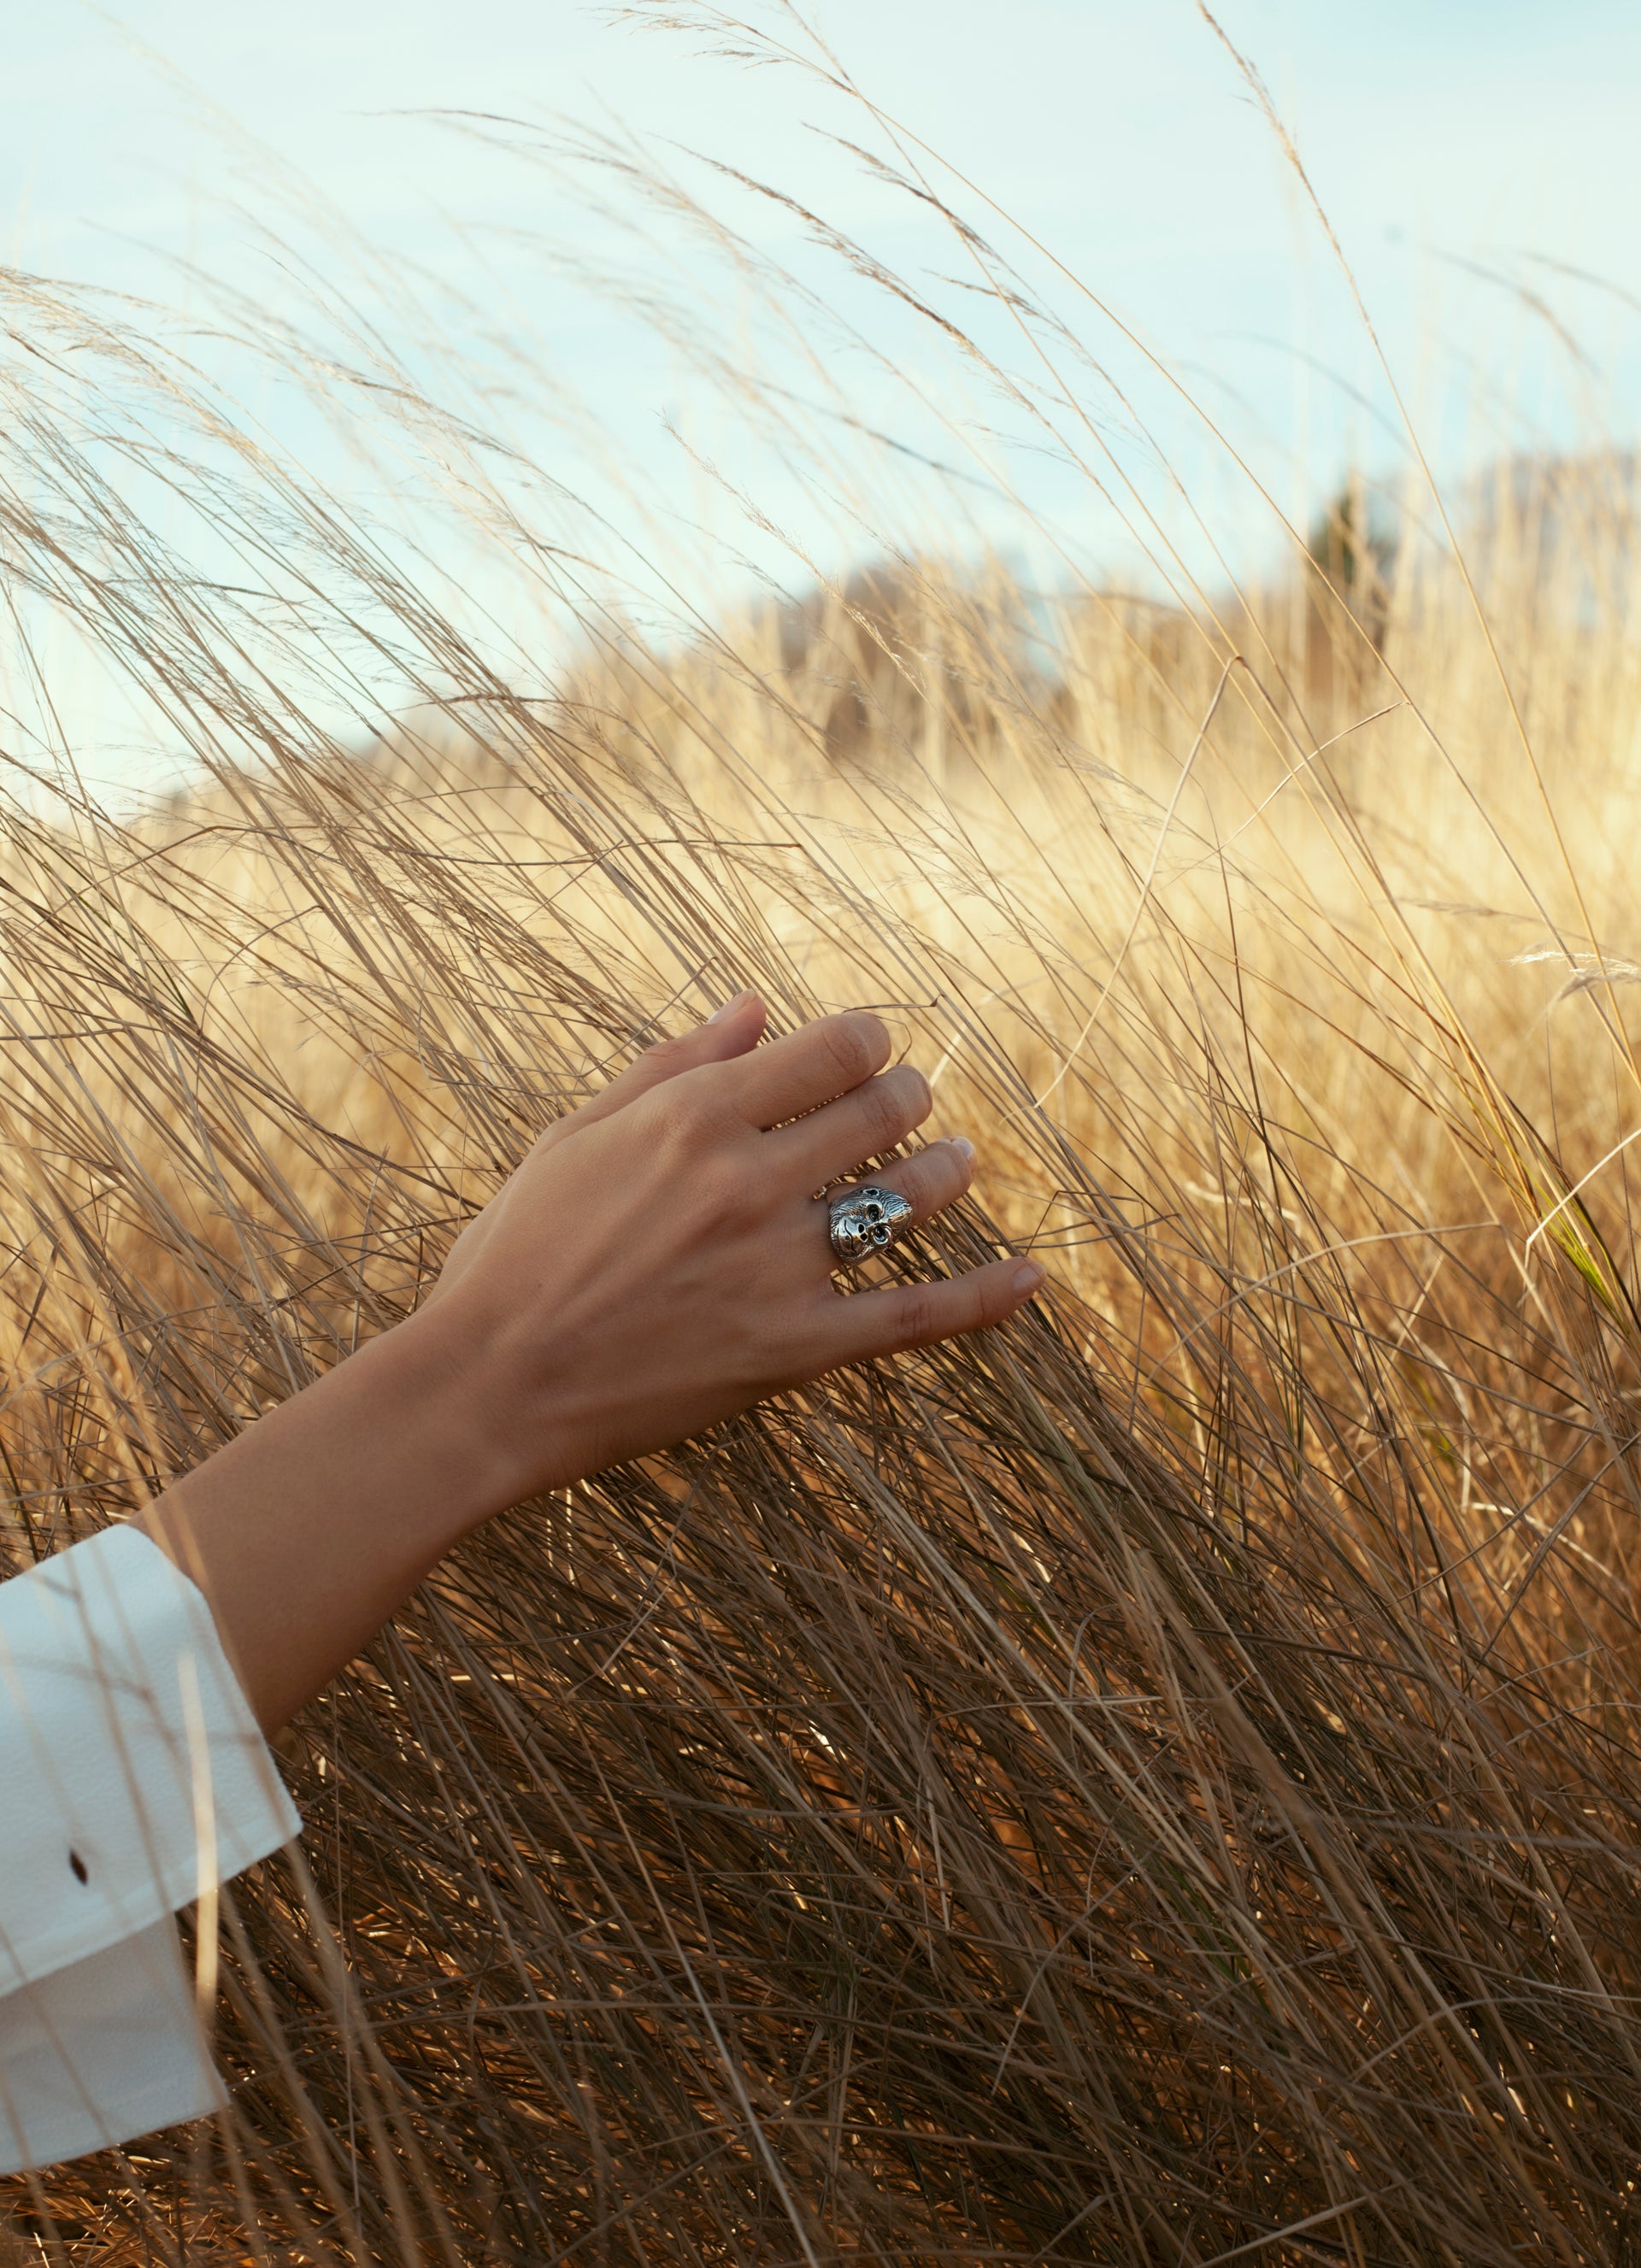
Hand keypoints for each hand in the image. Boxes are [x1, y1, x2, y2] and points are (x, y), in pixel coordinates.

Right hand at [148, 992, 1041, 1732]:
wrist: (489, 1385)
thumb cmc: (515, 1256)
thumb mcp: (574, 1137)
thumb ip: (670, 1064)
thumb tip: (755, 1005)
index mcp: (694, 1117)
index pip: (831, 1047)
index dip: (867, 1038)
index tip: (868, 1045)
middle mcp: (749, 1180)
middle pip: (880, 1110)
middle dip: (905, 1095)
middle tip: (909, 1100)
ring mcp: (779, 1266)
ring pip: (906, 1198)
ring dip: (943, 1172)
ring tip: (955, 1165)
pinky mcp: (795, 1350)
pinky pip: (914, 1317)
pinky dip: (983, 1298)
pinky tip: (1032, 1281)